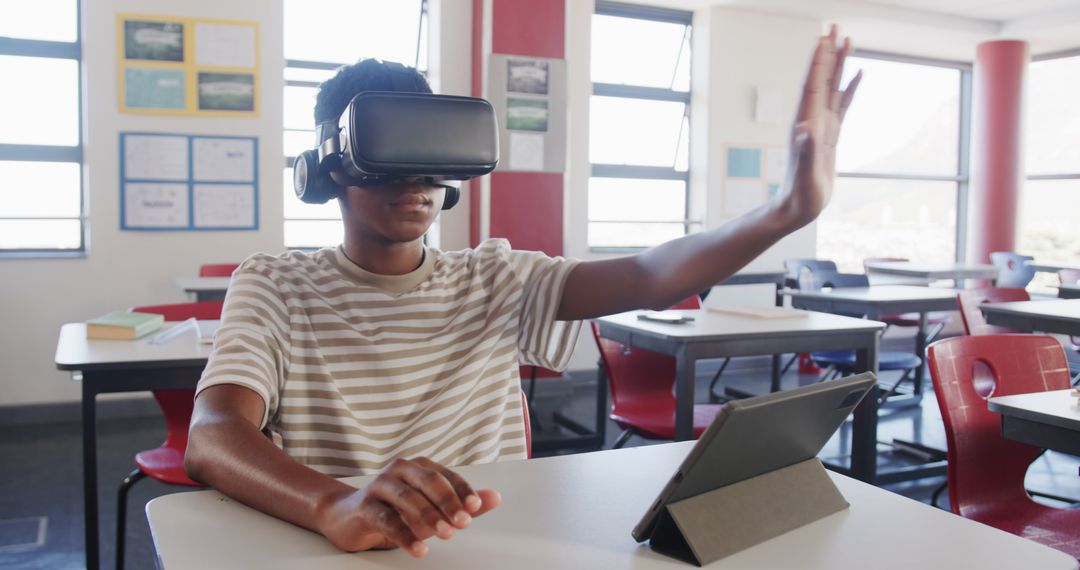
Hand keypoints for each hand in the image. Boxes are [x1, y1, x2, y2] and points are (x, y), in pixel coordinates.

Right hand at [316, 457, 500, 556]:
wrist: (346, 517)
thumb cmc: (393, 510)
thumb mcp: (430, 509)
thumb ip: (461, 503)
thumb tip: (494, 497)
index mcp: (418, 467)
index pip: (446, 476)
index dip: (462, 490)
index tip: (475, 507)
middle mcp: (399, 470)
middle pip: (428, 482)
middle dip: (448, 502)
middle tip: (463, 522)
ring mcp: (380, 485)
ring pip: (408, 498)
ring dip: (429, 517)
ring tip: (446, 535)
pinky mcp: (364, 504)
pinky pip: (387, 518)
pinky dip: (404, 534)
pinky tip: (417, 547)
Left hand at [778, 24, 860, 226]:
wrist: (798, 208)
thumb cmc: (800, 194)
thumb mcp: (805, 174)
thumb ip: (806, 150)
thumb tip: (806, 128)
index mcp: (805, 124)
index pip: (813, 86)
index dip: (819, 62)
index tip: (825, 38)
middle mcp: (812, 119)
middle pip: (822, 78)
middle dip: (828, 52)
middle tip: (835, 25)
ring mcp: (821, 125)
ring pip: (832, 87)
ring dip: (839, 64)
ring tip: (847, 40)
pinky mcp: (830, 135)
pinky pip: (842, 105)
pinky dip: (849, 88)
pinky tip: (857, 75)